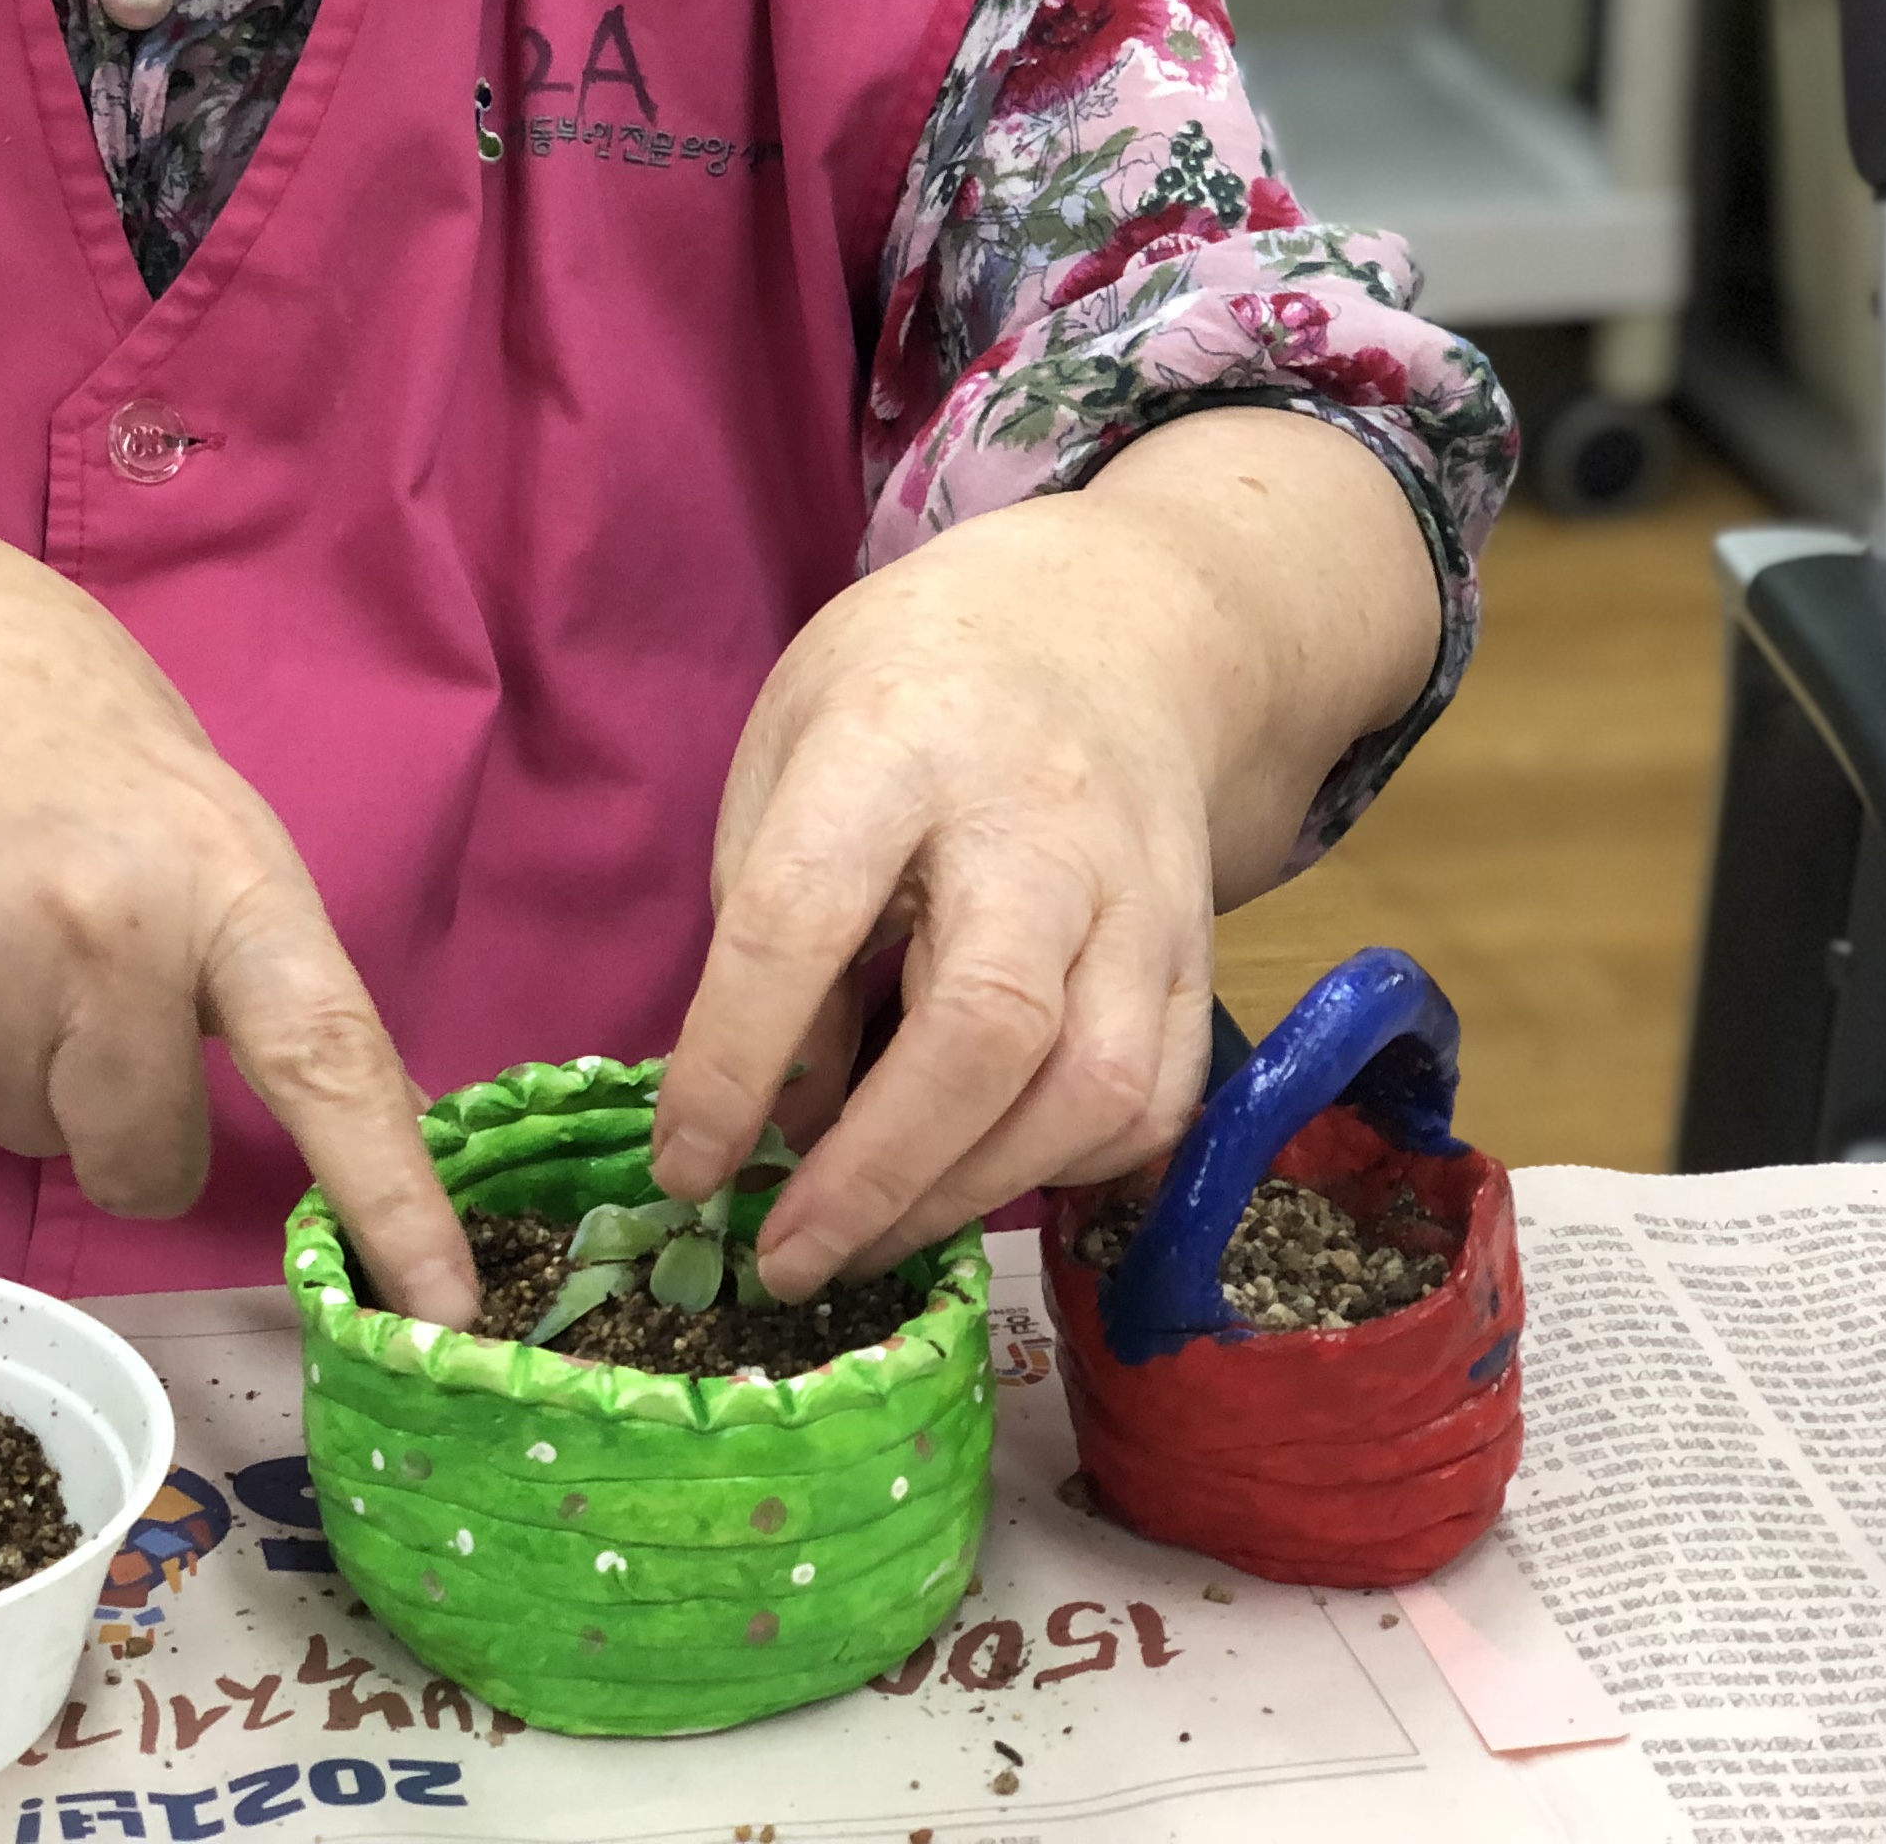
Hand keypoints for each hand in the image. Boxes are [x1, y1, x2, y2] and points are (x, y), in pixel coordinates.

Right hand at [0, 476, 479, 1325]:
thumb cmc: (54, 719)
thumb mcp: (199, 806)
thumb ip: (261, 957)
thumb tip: (370, 1106)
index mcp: (224, 874)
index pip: (332, 1061)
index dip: (392, 1199)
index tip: (443, 1311)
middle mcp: (111, 934)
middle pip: (148, 1164)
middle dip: (135, 1129)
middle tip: (100, 1005)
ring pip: (33, 1132)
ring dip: (29, 1067)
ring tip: (0, 923)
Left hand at [646, 411, 1434, 1300]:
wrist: (1119, 628)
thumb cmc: (913, 689)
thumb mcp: (791, 742)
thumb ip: (770, 911)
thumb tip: (781, 1111)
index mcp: (898, 741)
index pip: (805, 914)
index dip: (734, 1058)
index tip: (683, 1166)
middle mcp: (1041, 822)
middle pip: (986, 1022)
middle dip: (878, 1172)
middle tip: (784, 1257)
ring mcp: (1145, 897)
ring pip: (1091, 1088)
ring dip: (965, 1196)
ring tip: (862, 1240)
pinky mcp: (1201, 960)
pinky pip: (1150, 1106)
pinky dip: (1057, 1173)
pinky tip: (972, 1183)